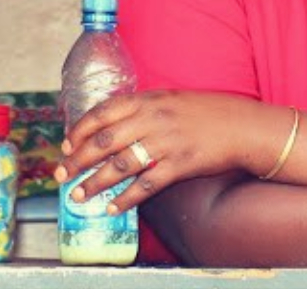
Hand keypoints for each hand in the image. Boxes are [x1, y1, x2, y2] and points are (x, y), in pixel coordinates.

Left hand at [54, 90, 253, 214]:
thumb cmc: (209, 112)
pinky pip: (146, 185)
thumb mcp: (172, 99)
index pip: (102, 112)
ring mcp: (167, 142)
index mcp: (150, 99)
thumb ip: (144, 108)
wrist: (244, 125)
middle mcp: (154, 118)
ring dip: (94, 183)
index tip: (66, 145)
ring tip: (79, 196)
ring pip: (119, 165)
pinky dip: (125, 199)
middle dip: (76, 161)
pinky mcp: (180, 164)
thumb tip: (113, 124)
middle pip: (103, 141)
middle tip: (61, 175)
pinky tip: (113, 208)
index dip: (79, 130)